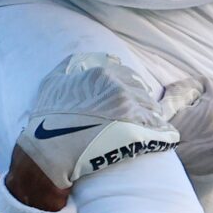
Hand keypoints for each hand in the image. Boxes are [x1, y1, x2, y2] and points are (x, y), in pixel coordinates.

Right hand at [12, 53, 178, 191]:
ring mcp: (131, 112)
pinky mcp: (139, 135)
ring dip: (151, 120)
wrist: (49, 152)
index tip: (126, 102)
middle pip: (143, 93)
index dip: (129, 90)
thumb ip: (70, 65)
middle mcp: (119, 89)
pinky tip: (164, 140)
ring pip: (154, 112)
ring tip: (145, 130)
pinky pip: (164, 133)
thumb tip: (82, 59)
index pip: (130, 77)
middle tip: (135, 118)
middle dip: (141, 105)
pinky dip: (165, 137)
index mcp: (102, 75)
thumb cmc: (48, 120)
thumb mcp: (52, 83)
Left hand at [157, 68, 212, 188]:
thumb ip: (175, 94)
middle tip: (154, 142)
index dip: (154, 135)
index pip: (166, 137)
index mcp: (207, 120)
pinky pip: (198, 174)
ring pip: (184, 169)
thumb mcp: (202, 84)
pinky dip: (189, 166)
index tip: (146, 131)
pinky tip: (188, 154)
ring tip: (170, 148)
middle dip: (162, 151)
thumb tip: (152, 111)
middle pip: (173, 158)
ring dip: (175, 161)